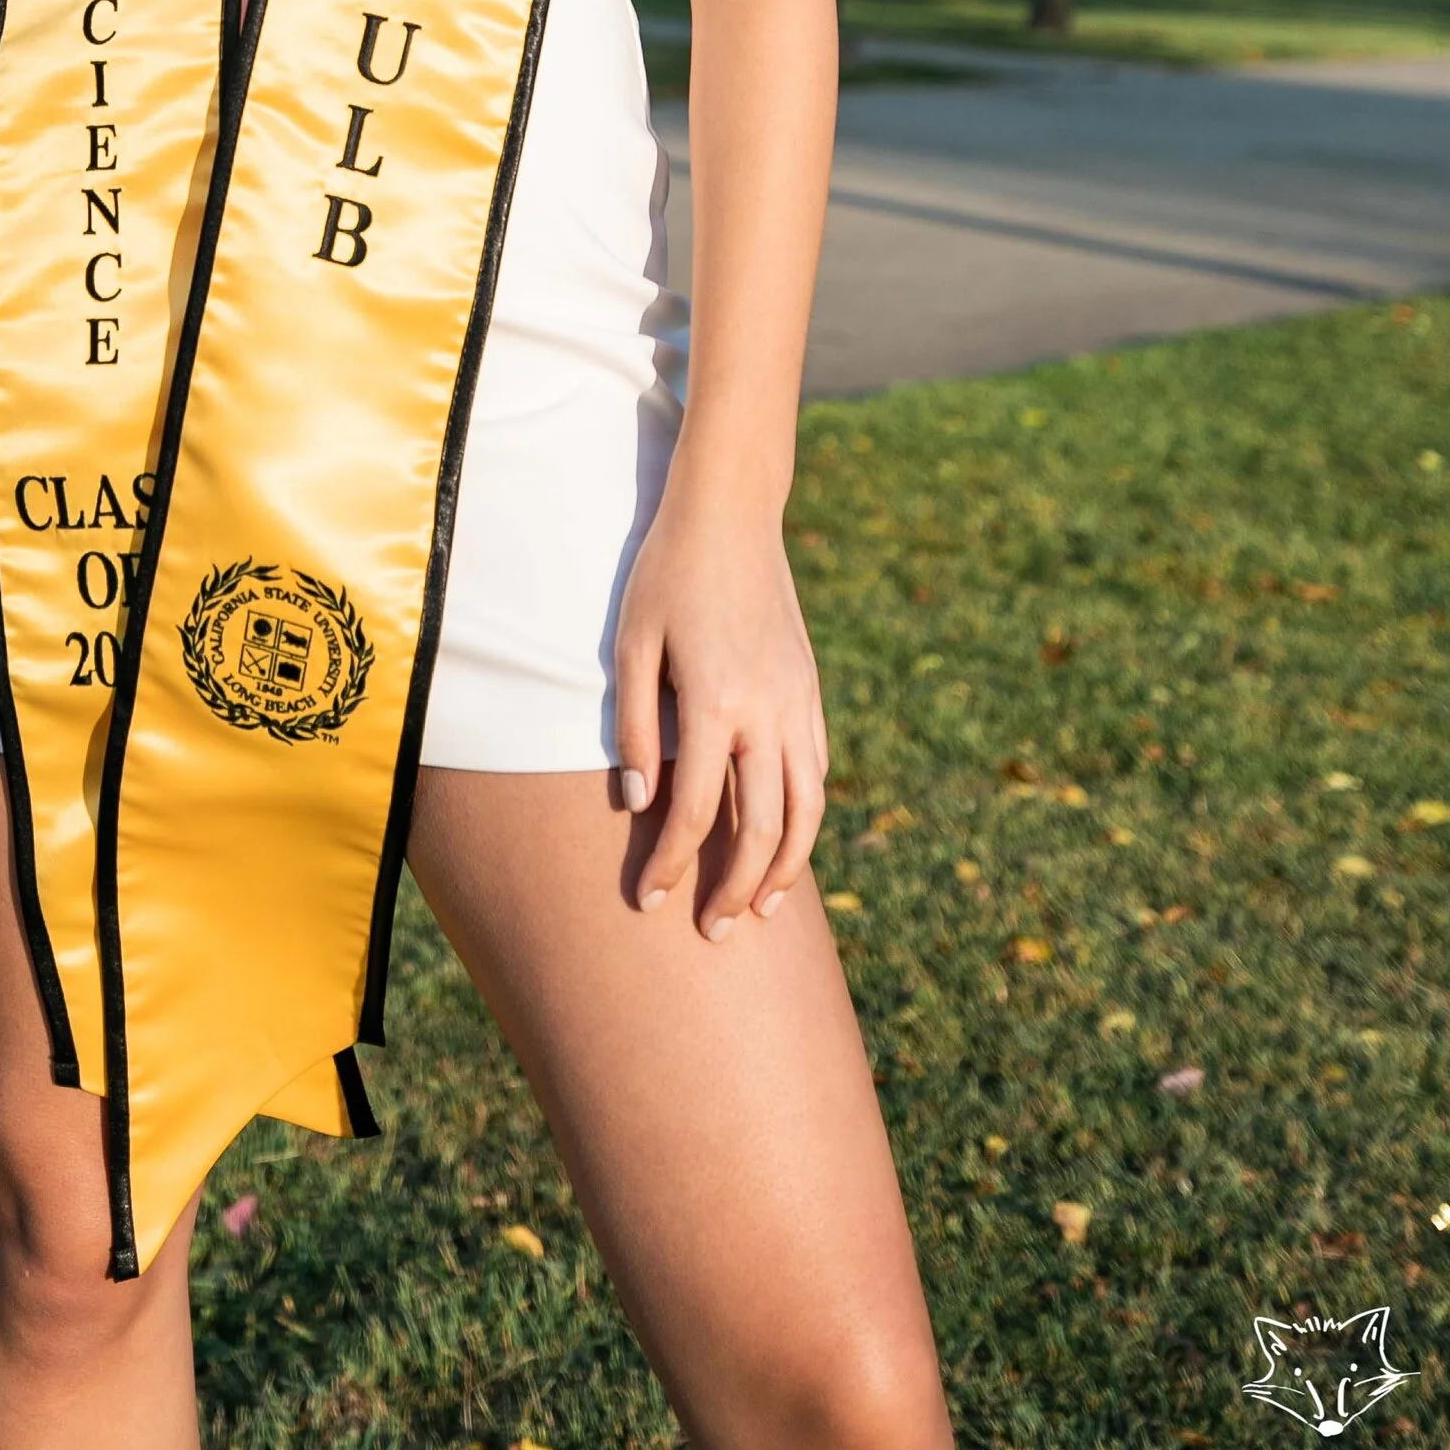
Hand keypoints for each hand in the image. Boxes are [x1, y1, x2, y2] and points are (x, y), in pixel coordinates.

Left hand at [612, 479, 828, 936]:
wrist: (731, 515)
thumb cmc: (666, 574)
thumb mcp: (632, 642)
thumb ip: (633, 727)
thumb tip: (636, 804)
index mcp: (715, 701)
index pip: (696, 811)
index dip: (670, 864)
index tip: (647, 901)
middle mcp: (767, 710)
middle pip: (762, 827)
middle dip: (736, 890)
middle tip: (713, 934)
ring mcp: (798, 701)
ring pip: (807, 810)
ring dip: (785, 869)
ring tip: (761, 912)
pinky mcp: (811, 690)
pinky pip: (817, 771)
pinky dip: (805, 820)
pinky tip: (785, 844)